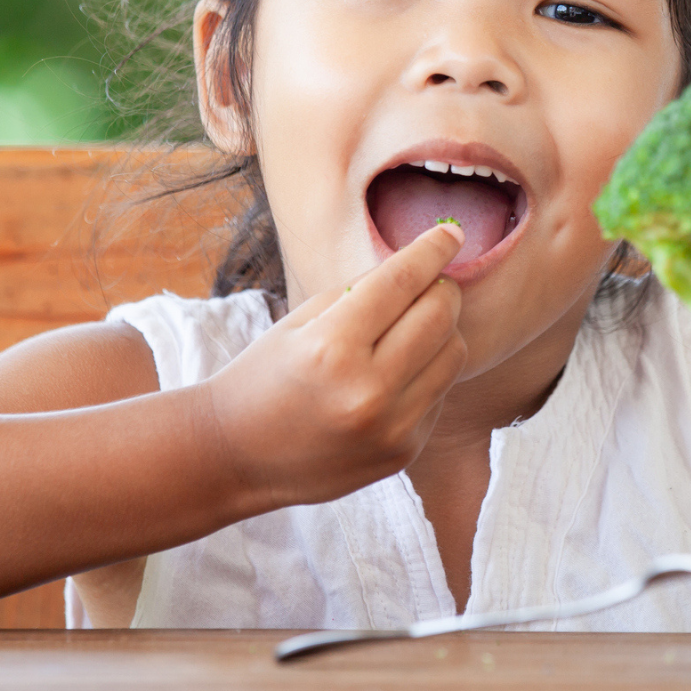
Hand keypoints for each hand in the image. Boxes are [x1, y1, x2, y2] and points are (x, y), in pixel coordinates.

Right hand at [200, 223, 467, 511]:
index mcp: (331, 347)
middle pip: (440, 316)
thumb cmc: (265, 376)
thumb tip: (424, 265)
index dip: (433, 250)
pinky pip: (441, 392)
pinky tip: (394, 376)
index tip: (452, 233)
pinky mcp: (405, 451)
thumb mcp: (301, 321)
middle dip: (441, 289)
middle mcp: (366, 390)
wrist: (236, 457)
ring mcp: (390, 427)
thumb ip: (363, 290)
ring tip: (410, 330)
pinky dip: (427, 373)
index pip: (402, 282)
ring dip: (442, 331)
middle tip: (429, 284)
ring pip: (454, 354)